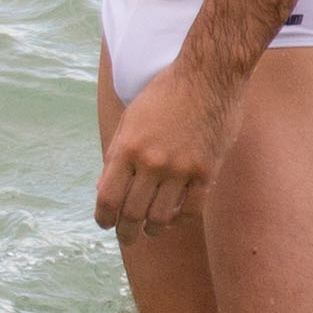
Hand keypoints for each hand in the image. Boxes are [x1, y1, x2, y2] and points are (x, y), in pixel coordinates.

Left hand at [95, 61, 237, 245]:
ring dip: (153, 229)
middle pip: (132, 212)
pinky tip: (175, 219)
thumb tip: (105, 188)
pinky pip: (191, 209)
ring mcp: (181, 168)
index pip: (108, 196)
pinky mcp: (207, 171)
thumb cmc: (165, 93)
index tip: (105, 223)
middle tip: (126, 237)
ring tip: (150, 230)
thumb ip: (118, 153)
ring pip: (161, 217)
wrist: (208, 75)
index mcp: (128, 146)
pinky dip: (180, 220)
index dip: (103, 217)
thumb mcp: (131, 118)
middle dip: (126, 231)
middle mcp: (152, 161)